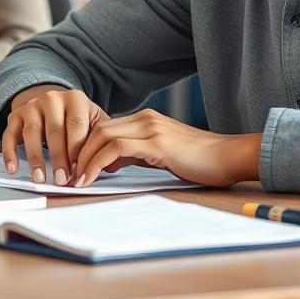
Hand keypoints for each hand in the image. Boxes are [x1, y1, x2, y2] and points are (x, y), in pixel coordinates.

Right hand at [1, 86, 109, 185]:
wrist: (55, 103)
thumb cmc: (79, 119)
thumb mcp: (94, 121)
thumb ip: (101, 139)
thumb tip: (109, 164)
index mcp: (75, 99)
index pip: (76, 125)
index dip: (77, 150)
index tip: (79, 172)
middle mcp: (52, 98)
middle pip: (54, 131)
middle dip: (59, 158)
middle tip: (62, 180)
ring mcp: (32, 106)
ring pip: (32, 132)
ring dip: (36, 158)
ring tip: (40, 178)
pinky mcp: (16, 115)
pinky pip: (9, 134)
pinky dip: (10, 152)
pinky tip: (14, 168)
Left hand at [72, 109, 260, 188]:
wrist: (231, 157)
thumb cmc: (201, 161)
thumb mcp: (161, 155)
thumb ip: (135, 154)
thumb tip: (109, 163)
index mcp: (146, 120)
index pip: (104, 128)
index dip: (84, 147)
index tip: (74, 168)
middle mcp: (146, 119)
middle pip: (97, 129)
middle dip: (78, 152)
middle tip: (68, 175)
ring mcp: (151, 128)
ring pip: (103, 136)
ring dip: (84, 159)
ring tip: (76, 180)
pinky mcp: (157, 143)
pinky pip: (116, 148)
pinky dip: (97, 163)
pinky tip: (91, 178)